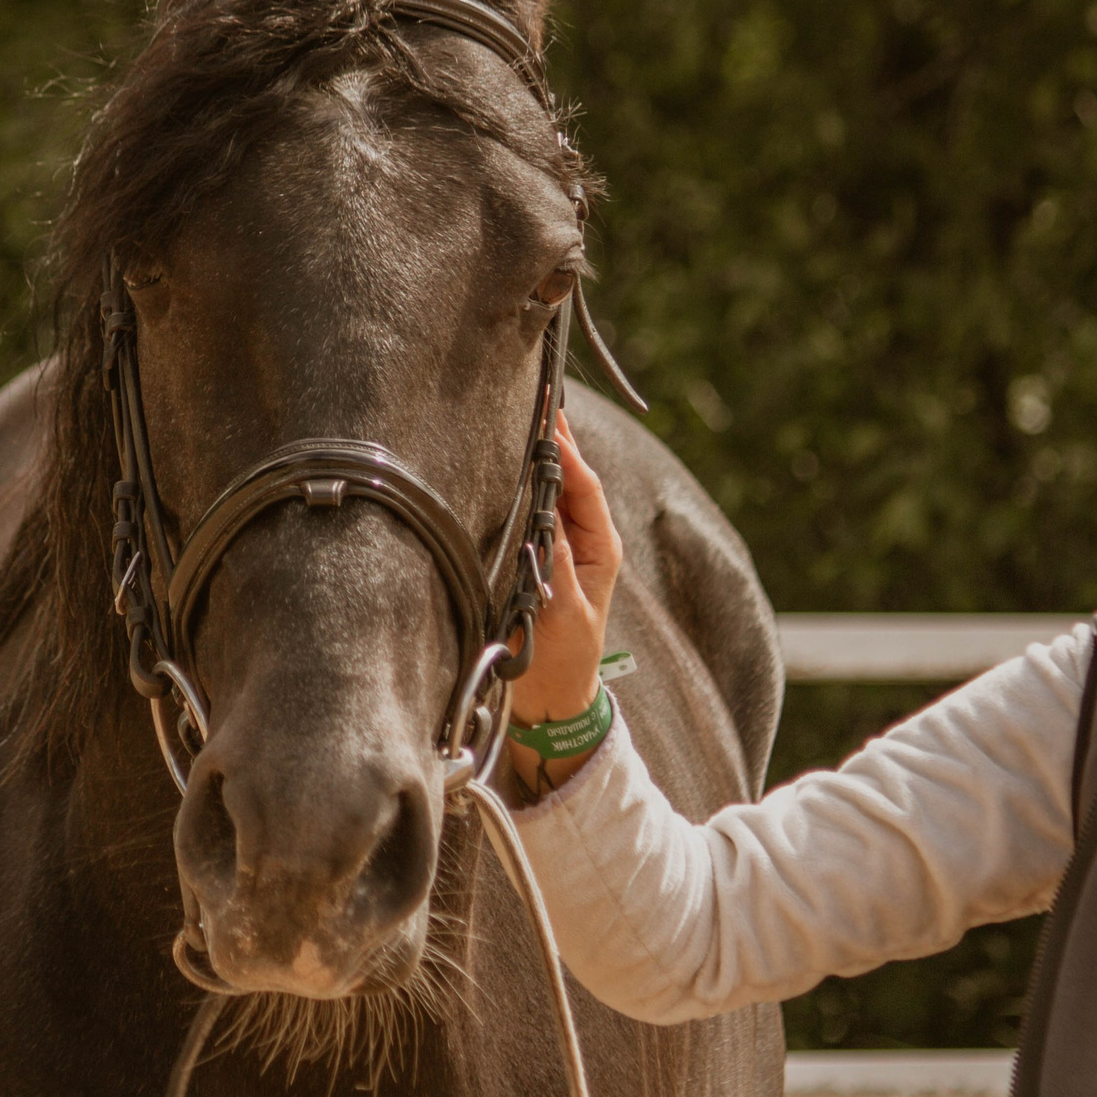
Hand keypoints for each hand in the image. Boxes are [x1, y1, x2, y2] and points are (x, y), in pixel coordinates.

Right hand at [503, 413, 622, 784]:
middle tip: (531, 393)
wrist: (549, 703)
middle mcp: (581, 540)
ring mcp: (557, 547)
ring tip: (512, 414)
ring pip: (547, 491)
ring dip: (531, 457)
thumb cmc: (564, 662)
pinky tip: (496, 462)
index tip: (550, 414)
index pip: (585, 486)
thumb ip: (556, 568)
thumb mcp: (564, 616)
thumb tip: (546, 520)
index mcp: (601, 548)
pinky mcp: (533, 557)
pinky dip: (514, 485)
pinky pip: (526, 511)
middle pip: (568, 478)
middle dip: (552, 439)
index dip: (568, 449)